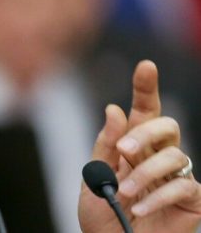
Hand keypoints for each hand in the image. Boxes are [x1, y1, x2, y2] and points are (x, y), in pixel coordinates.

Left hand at [78, 60, 200, 231]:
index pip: (143, 111)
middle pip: (166, 125)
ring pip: (175, 155)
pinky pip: (184, 186)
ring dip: (145, 173)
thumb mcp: (93, 179)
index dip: (146, 88)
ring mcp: (176, 177)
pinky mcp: (192, 200)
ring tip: (124, 192)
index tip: (146, 66)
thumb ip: (105, 146)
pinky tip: (138, 208)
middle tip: (123, 151)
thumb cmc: (103, 216)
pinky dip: (158, 196)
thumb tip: (115, 109)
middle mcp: (157, 156)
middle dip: (145, 133)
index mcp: (133, 145)